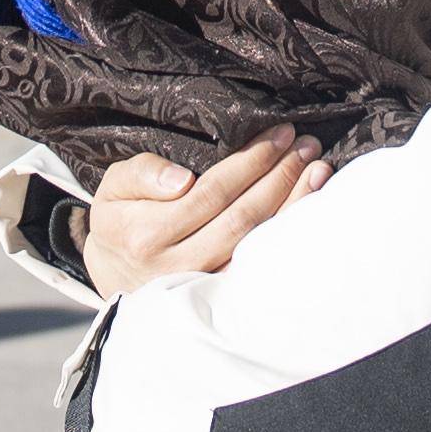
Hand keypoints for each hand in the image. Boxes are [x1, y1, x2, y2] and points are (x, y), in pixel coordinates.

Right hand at [86, 129, 330, 296]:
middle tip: (306, 144)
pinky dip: (287, 238)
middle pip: (241, 217)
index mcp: (147, 235)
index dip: (250, 163)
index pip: (211, 192)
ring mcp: (200, 286)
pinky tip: (309, 209)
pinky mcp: (219, 297)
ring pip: (256, 245)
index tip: (279, 134)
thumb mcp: (112, 189)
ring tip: (318, 169)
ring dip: (292, 205)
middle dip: (279, 177)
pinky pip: (259, 267)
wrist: (115, 277)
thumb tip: (182, 180)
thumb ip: (142, 174)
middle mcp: (176, 265)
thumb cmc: (119, 223)